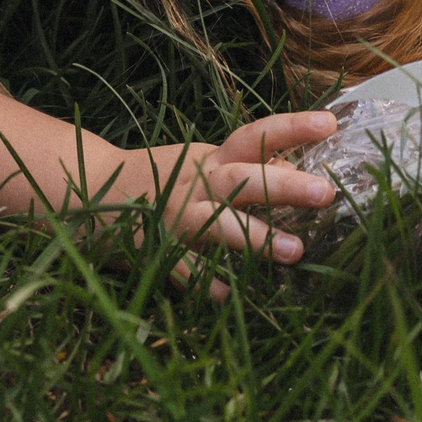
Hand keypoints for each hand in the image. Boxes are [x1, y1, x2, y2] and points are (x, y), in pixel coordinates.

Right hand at [131, 110, 339, 280]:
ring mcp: (176, 217)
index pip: (255, 135)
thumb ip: (245, 167)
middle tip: (326, 193)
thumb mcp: (202, 163)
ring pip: (220, 224)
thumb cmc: (163, 177)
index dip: (291, 128)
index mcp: (210, 158)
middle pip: (243, 179)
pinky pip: (188, 269)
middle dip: (284, 186)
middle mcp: (196, 183)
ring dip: (258, 238)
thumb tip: (302, 166)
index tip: (329, 124)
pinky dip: (210, 283)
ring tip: (295, 253)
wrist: (92, 193)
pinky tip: (232, 297)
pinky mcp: (159, 250)